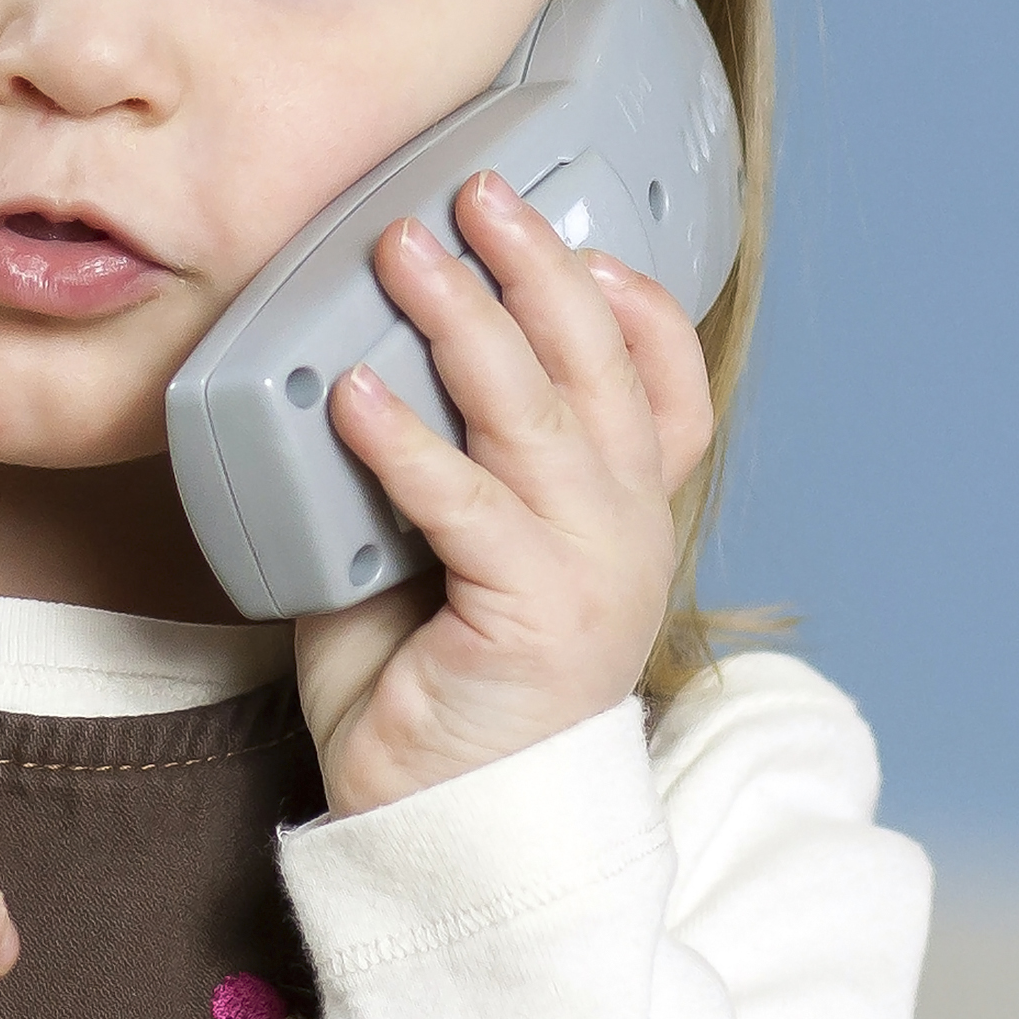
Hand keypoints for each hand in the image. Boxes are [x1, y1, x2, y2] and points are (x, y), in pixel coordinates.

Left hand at [294, 170, 716, 816]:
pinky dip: (406, 442)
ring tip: (401, 252)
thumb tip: (351, 361)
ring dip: (464, 320)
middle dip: (538, 264)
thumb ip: (429, 462)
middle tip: (474, 190)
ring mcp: (591, 573)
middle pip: (601, 365)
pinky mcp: (534, 618)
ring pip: (536, 414)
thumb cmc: (433, 686)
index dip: (635, 302)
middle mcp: (625, 532)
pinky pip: (465, 505)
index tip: (578, 232)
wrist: (445, 829)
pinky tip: (355, 393)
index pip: (666, 386)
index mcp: (619, 513)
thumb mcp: (439, 550)